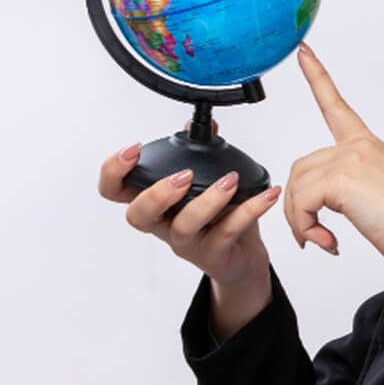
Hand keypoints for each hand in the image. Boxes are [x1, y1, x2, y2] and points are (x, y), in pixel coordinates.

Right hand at [97, 119, 282, 338]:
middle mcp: (164, 225)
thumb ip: (203, 153)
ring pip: (185, 226)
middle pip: (138, 216)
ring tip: (231, 180)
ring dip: (208, 200)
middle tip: (184, 174)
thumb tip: (206, 126)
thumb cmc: (218, 217)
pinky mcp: (214, 255)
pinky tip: (267, 193)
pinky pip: (229, 231)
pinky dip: (251, 209)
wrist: (240, 258)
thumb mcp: (207, 182)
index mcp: (155, 203)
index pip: (114, 191)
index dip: (113, 172)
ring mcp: (187, 243)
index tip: (133, 149)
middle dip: (156, 193)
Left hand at [287, 42, 383, 278]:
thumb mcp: (374, 193)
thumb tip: (314, 201)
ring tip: (320, 240)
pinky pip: (302, 202)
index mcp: (368, 145)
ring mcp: (351, 159)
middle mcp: (359, 146)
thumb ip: (346, 184)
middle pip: (301, 168)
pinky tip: (327, 241)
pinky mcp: (343, 178)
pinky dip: (306, 227)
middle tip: (311, 234)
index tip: (304, 52)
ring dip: (300, 220)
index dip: (318, 77)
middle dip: (297, 206)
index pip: (336, 104)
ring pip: (297, 187)